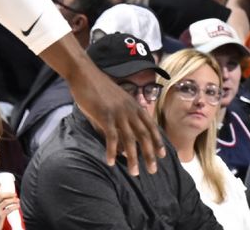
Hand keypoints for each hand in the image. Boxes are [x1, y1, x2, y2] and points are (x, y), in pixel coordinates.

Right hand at [0, 183, 19, 229]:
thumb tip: (6, 194)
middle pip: (0, 196)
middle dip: (9, 194)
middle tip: (15, 195)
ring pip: (6, 201)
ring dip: (14, 200)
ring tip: (17, 201)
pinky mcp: (0, 216)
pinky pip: (9, 208)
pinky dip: (15, 206)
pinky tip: (18, 206)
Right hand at [69, 60, 165, 175]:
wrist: (86, 75)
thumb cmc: (100, 91)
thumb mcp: (115, 106)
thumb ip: (120, 124)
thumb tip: (123, 147)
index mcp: (135, 106)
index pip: (151, 126)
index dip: (157, 141)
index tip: (162, 155)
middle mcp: (130, 110)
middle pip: (144, 136)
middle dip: (150, 154)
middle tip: (153, 170)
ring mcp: (119, 113)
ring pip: (130, 139)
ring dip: (133, 157)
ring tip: (135, 172)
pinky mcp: (105, 115)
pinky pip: (111, 136)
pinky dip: (112, 150)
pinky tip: (110, 162)